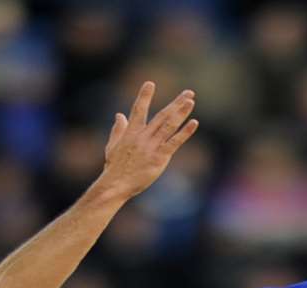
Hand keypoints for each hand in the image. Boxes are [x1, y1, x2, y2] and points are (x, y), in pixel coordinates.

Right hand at [96, 81, 198, 201]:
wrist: (116, 184)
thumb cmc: (114, 167)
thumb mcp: (113, 145)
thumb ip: (118, 129)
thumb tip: (119, 114)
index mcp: (131, 132)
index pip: (138, 110)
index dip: (144, 96)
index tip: (150, 83)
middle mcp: (143, 136)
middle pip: (162, 115)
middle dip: (176, 103)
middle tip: (189, 92)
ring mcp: (152, 146)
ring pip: (169, 125)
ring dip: (181, 112)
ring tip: (191, 101)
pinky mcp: (159, 158)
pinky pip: (174, 142)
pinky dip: (184, 132)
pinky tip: (194, 123)